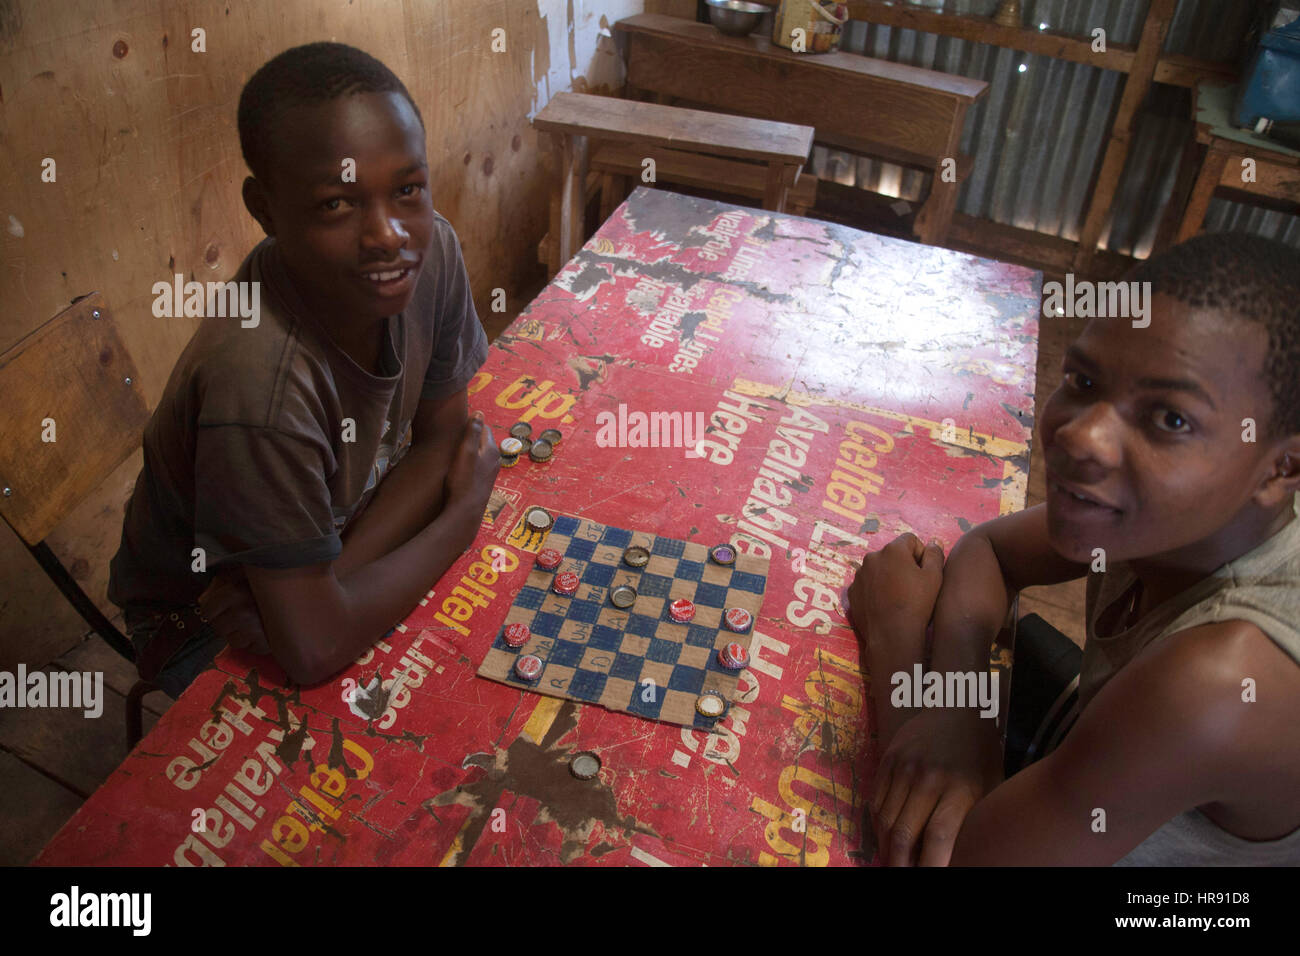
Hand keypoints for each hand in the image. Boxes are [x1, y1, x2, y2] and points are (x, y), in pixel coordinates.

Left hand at [198, 571, 270, 654]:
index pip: (207, 608)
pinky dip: (255, 642)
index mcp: (234, 591)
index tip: (225, 605)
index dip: (215, 607)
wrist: (306, 596)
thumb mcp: (245, 572)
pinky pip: (250, 649)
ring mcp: (254, 630)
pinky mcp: (266, 645)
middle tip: (243, 613)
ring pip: (232, 641)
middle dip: (227, 622)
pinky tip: (265, 630)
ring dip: (241, 634)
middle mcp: (242, 612)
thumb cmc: (272, 581)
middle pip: (218, 627)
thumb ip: (221, 582)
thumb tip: (203, 600)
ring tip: (256, 621)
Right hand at [443, 411, 498, 510]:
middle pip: (482, 441)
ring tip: (455, 452)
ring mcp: (490, 472)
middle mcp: (494, 460)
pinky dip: (469, 463)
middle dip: (470, 437)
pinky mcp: (484, 482)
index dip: (471, 424)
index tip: (458, 425)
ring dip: (469, 451)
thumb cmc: (463, 481)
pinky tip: (459, 468)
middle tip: (454, 437)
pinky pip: (478, 466)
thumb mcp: (465, 452)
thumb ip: (472, 431)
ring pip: (480, 454)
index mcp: (491, 450)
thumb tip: (479, 412)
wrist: (465, 511)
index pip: (483, 428)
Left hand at [850, 532, 944, 640]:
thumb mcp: (935, 577)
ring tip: (898, 598)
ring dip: (888, 577)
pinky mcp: (852, 591)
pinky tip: (885, 605)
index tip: (923, 573)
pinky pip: (867, 584)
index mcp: (892, 550)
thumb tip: (931, 544)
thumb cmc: (917, 604)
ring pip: (879, 569)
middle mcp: (872, 557)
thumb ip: (935, 554)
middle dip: (903, 565)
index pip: (910, 540)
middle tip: (913, 587)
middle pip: (892, 554)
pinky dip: (876, 590)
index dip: (920, 555)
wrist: (892, 635)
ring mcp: (859, 575)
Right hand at [871, 708, 1002, 865]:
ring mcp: (904, 766)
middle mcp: (928, 777)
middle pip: (905, 832)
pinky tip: (885, 837)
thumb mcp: (991, 786)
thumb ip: (973, 819)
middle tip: (902, 875)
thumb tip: (959, 856)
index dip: (930, 865)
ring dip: (886, 847)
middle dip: (900, 863)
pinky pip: (875, 800)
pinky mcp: (888, 759)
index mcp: (960, 787)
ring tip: (892, 861)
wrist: (958, 705)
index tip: (927, 878)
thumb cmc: (981, 753)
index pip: (938, 836)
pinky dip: (877, 824)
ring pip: (885, 819)